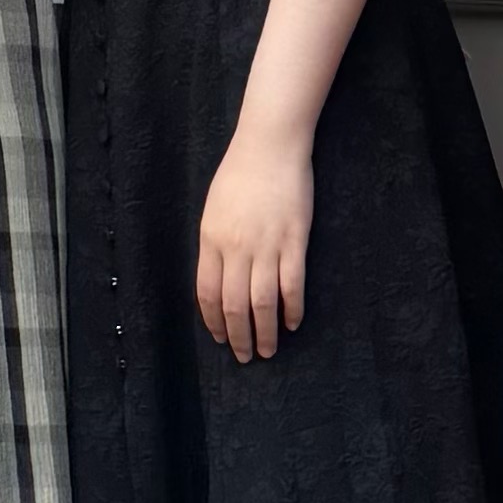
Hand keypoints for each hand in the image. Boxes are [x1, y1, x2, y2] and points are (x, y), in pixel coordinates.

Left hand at [194, 114, 315, 363]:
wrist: (269, 146)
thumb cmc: (239, 175)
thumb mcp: (214, 210)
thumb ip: (215, 246)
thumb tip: (219, 281)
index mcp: (211, 240)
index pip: (208, 293)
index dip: (214, 321)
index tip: (220, 338)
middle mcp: (236, 248)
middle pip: (234, 305)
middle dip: (238, 337)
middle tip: (245, 356)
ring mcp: (266, 246)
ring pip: (262, 303)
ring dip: (265, 333)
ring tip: (268, 350)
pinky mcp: (294, 242)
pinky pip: (292, 285)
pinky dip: (292, 309)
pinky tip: (292, 323)